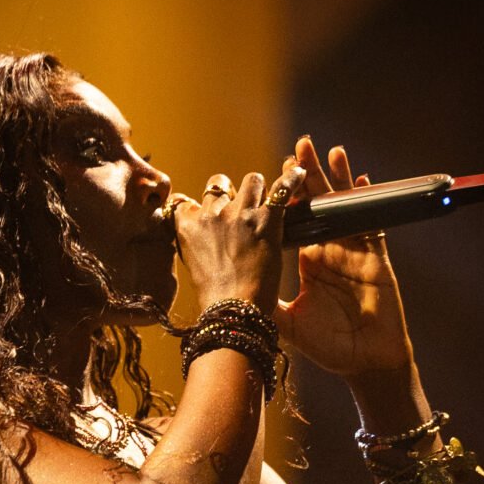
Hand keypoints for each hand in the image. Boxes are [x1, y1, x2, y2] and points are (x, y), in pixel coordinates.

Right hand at [171, 161, 305, 314]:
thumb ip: (195, 244)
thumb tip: (204, 239)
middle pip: (219, 184)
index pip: (185, 201)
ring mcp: (239, 214)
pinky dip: (292, 179)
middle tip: (240, 211)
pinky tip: (298, 174)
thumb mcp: (193, 266)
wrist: (232, 310)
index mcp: (187, 226)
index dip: (197, 206)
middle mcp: (211, 213)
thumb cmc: (214, 298)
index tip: (205, 213)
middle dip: (229, 193)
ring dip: (258, 189)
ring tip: (267, 201)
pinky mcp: (266, 219)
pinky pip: (281, 188)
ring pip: (251, 181)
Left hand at [273, 137, 414, 377]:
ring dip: (334, 178)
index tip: (266, 178)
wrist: (366, 361)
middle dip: (304, 177)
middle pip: (315, 205)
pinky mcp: (374, 257)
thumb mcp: (288, 322)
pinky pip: (371, 222)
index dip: (282, 202)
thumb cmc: (329, 346)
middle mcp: (328, 250)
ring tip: (324, 151)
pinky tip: (361, 180)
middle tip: (294, 150)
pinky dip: (367, 201)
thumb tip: (229, 293)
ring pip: (341, 206)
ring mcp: (352, 251)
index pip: (292, 223)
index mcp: (307, 262)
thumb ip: (265, 302)